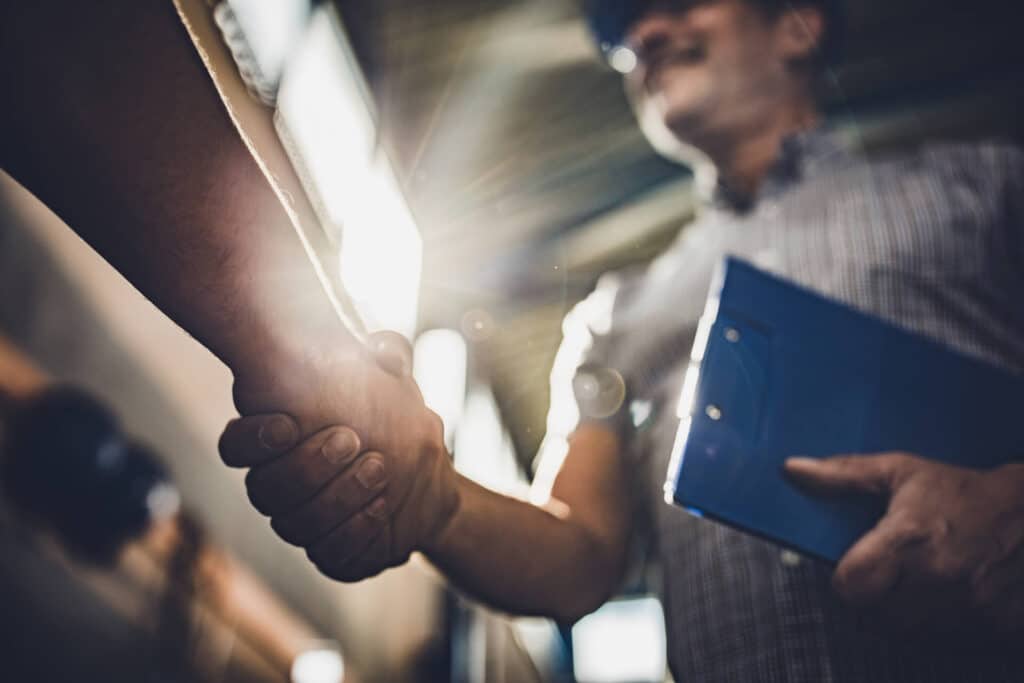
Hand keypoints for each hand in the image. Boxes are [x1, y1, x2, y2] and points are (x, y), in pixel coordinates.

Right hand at [220, 332, 459, 580]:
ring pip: (294, 526)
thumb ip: (386, 356)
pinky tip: (381, 509)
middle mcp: (281, 487)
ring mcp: (303, 524)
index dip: (254, 439)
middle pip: (264, 489)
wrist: (429, 472)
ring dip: (336, 497)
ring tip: (379, 470)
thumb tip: (383, 349)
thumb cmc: (396, 417)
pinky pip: (329, 556)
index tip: (289, 423)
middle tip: (351, 439)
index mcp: (277, 440)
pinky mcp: (332, 554)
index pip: (236, 446)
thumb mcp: (395, 380)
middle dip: (306, 466)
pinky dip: (353, 533)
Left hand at [786, 453, 1023, 635]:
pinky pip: (935, 642)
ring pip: (900, 632)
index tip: (855, 563)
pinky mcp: (985, 632)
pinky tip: (940, 596)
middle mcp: (934, 581)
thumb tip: (792, 469)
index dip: (846, 576)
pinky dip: (930, 625)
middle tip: (886, 570)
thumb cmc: (964, 494)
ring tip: (915, 579)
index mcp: (908, 540)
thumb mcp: (903, 473)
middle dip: (869, 594)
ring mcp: (961, 612)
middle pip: (869, 613)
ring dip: (897, 612)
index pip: (849, 584)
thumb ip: (844, 474)